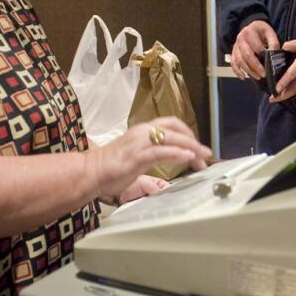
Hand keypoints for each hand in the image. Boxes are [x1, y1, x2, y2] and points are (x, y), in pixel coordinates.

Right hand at [85, 117, 209, 201]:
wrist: (90, 172)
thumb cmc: (111, 167)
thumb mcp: (137, 155)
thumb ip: (153, 153)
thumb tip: (170, 158)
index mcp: (142, 130)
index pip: (172, 123)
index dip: (189, 133)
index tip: (197, 147)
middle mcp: (142, 132)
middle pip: (177, 129)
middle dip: (195, 142)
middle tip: (205, 155)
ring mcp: (140, 142)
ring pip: (173, 139)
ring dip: (191, 148)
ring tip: (202, 159)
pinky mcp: (137, 156)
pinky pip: (162, 151)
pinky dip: (178, 154)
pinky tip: (188, 158)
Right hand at [229, 20, 277, 80]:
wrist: (252, 28)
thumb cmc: (262, 32)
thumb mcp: (270, 32)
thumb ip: (273, 42)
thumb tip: (274, 53)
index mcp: (250, 31)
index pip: (257, 46)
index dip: (264, 56)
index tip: (270, 64)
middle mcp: (241, 38)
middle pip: (247, 55)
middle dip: (256, 66)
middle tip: (264, 74)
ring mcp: (236, 45)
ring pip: (240, 61)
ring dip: (249, 70)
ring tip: (258, 77)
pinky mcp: (233, 52)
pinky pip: (233, 63)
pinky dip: (237, 71)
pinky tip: (243, 77)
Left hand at [271, 33, 295, 101]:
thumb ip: (290, 45)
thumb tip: (281, 49)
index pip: (290, 76)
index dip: (282, 83)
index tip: (275, 90)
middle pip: (293, 88)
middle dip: (282, 96)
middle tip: (272, 99)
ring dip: (287, 94)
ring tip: (277, 97)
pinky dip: (292, 90)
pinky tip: (286, 90)